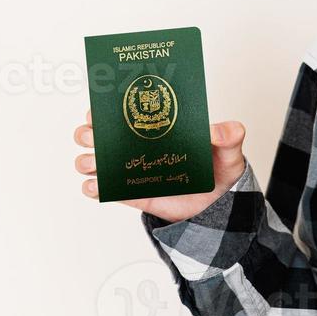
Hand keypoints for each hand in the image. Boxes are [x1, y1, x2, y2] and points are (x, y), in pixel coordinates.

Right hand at [74, 108, 248, 221]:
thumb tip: (223, 130)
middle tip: (93, 135)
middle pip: (99, 135)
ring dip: (87, 160)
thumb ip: (229, 137)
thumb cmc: (219, 171)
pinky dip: (94, 188)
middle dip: (88, 133)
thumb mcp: (228, 151)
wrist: (217, 207)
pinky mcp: (133, 195)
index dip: (104, 108)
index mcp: (154, 128)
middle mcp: (137, 146)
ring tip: (93, 162)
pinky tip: (95, 185)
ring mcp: (132, 171)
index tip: (98, 108)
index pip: (123, 112)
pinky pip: (106, 191)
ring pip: (95, 162)